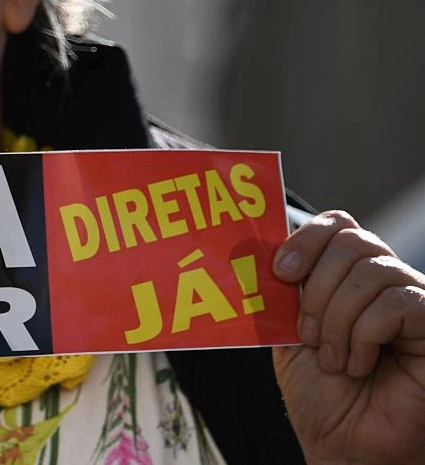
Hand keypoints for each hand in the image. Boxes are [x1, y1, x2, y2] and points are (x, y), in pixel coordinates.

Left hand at [272, 210, 424, 463]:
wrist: (343, 442)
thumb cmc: (319, 390)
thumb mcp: (286, 330)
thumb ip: (280, 290)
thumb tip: (257, 250)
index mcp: (348, 274)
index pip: (338, 224)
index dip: (307, 239)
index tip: (281, 273)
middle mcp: (386, 279)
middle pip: (352, 241)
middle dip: (318, 288)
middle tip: (306, 334)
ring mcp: (414, 299)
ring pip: (371, 271)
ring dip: (337, 319)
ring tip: (332, 358)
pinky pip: (397, 302)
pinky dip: (365, 334)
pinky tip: (359, 364)